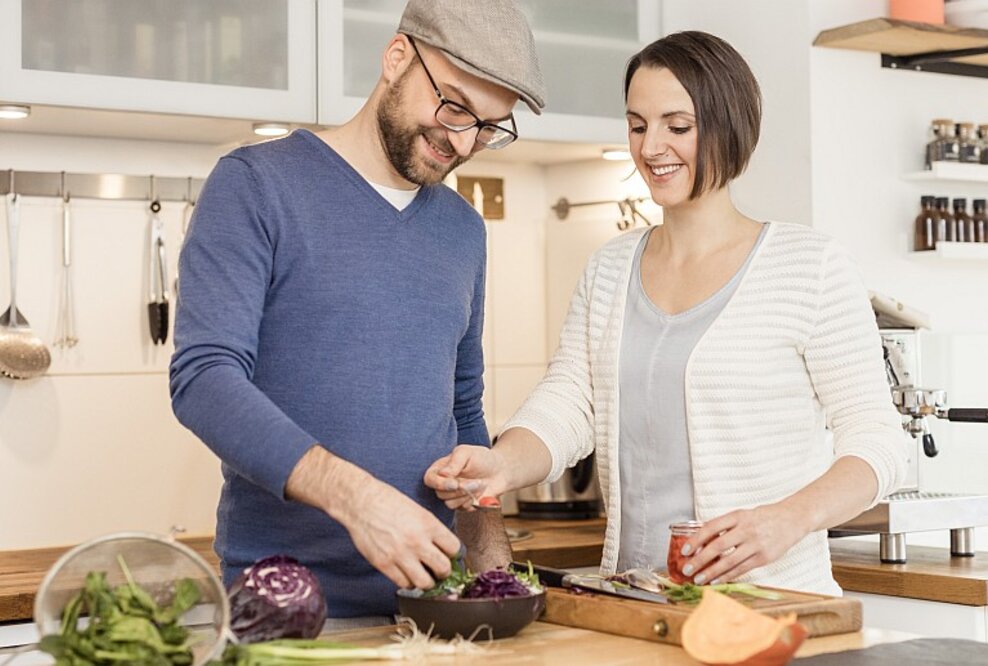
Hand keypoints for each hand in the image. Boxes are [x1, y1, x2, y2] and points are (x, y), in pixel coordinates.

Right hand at [338, 475, 460, 589]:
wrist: (361, 502)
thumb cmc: (388, 502)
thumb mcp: (417, 510)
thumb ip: (431, 530)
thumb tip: (443, 548)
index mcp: (428, 524)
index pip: (454, 548)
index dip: (453, 553)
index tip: (449, 554)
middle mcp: (417, 541)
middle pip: (443, 568)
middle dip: (444, 571)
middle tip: (439, 569)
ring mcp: (400, 554)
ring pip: (425, 583)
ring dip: (427, 581)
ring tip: (424, 575)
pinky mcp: (384, 564)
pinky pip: (404, 583)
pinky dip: (408, 582)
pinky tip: (407, 574)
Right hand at [423, 444, 504, 510]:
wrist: (500, 470)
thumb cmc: (482, 458)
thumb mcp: (467, 452)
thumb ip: (454, 462)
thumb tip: (443, 474)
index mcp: (440, 469)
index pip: (429, 479)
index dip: (440, 484)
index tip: (455, 484)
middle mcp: (443, 483)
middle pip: (440, 494)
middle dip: (460, 490)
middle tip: (477, 481)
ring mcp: (452, 495)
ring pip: (450, 504)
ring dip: (467, 496)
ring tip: (480, 484)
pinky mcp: (462, 505)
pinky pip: (462, 509)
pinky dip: (473, 501)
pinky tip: (480, 492)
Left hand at [677, 503, 810, 584]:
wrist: (792, 519)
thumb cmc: (762, 518)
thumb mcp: (742, 515)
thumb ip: (724, 527)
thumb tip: (700, 542)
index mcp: (737, 516)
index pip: (711, 527)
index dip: (696, 539)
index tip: (685, 550)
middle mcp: (746, 530)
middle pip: (718, 546)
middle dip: (700, 559)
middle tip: (686, 569)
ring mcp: (756, 545)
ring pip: (729, 561)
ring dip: (711, 572)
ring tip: (698, 579)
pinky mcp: (764, 558)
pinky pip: (741, 569)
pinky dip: (726, 576)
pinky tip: (715, 581)